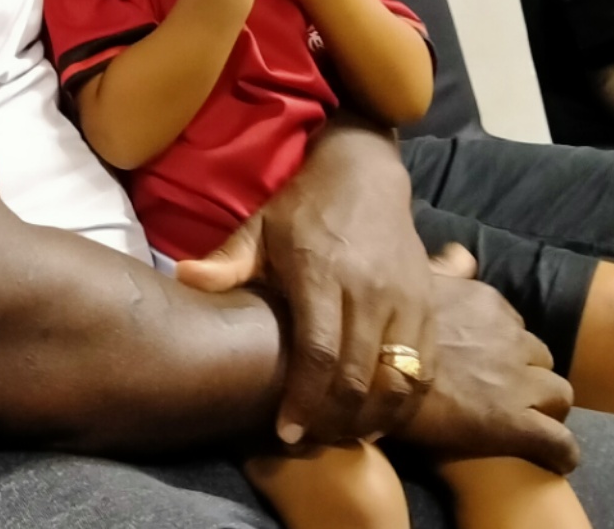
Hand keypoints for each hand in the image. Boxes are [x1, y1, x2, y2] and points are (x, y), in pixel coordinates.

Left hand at [174, 120, 435, 445]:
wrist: (366, 174)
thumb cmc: (304, 207)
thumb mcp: (259, 226)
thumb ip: (226, 261)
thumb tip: (183, 279)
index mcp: (322, 271)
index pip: (318, 351)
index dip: (303, 400)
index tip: (286, 431)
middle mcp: (369, 290)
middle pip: (358, 376)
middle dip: (333, 420)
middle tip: (308, 439)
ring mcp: (406, 299)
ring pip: (397, 380)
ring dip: (371, 417)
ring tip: (341, 434)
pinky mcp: (430, 305)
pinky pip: (425, 369)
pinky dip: (404, 401)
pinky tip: (376, 416)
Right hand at [398, 255, 579, 473]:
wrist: (370, 376)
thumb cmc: (381, 330)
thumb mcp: (414, 284)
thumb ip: (444, 269)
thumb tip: (462, 254)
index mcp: (487, 305)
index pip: (518, 329)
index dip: (507, 351)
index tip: (490, 366)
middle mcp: (509, 339)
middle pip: (543, 361)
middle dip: (531, 377)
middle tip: (509, 396)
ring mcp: (515, 382)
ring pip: (560, 394)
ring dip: (548, 408)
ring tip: (531, 425)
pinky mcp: (515, 423)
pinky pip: (559, 441)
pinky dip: (561, 452)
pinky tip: (555, 462)